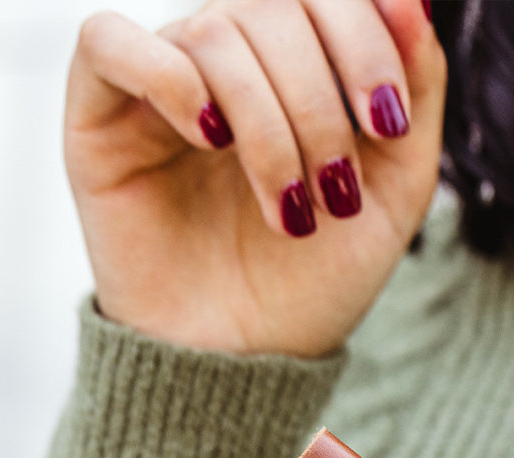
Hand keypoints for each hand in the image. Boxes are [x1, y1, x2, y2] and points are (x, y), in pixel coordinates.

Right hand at [66, 1, 444, 356]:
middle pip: (273, 8)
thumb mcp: (395, 189)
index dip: (364, 36)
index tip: (386, 125)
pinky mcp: (98, 115)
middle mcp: (225, 60)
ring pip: (212, 31)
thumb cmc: (312, 283)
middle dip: (319, 101)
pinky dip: (167, 77)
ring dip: (267, 125)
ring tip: (289, 210)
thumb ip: (415, 86)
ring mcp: (159, 82)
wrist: (244, 366)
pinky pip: (109, 41)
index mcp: (292, 62)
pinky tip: (208, 138)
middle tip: (334, 189)